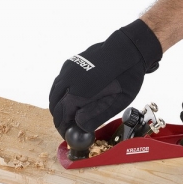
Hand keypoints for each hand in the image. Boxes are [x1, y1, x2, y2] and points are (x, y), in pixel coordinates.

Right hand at [49, 20, 162, 137]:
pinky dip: (60, 93)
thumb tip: (79, 126)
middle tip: (67, 126)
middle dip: (59, 117)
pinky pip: (59, 82)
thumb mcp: (116, 102)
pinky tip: (70, 98)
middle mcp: (69, 79)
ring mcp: (68, 70)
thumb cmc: (126, 77)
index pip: (61, 115)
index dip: (63, 127)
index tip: (67, 134)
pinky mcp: (71, 63)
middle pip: (55, 104)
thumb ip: (96, 116)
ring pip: (54, 93)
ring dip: (58, 105)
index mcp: (79, 91)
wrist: (128, 49)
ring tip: (69, 114)